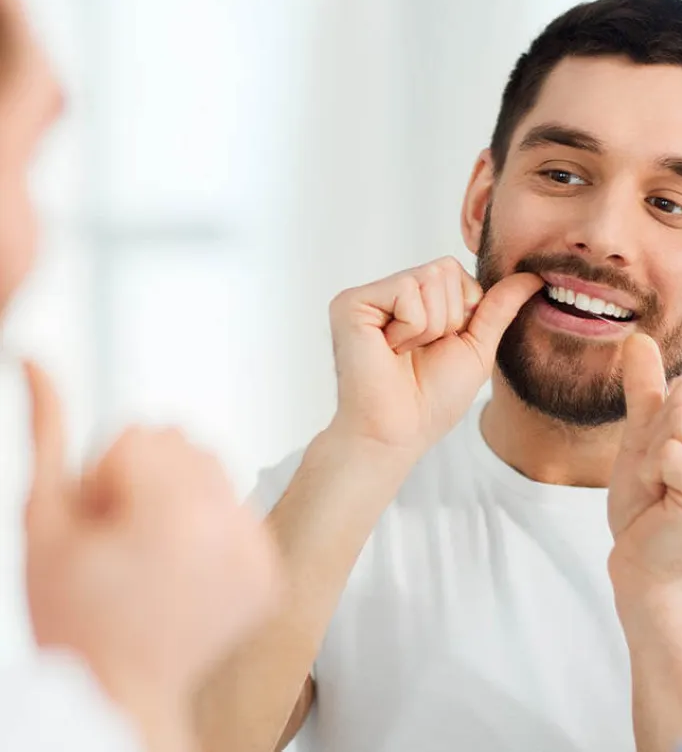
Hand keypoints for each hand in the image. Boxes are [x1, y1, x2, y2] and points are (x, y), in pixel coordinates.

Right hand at [23, 361, 282, 751]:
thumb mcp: (44, 522)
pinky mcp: (269, 570)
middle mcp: (227, 526)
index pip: (142, 434)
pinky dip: (211, 526)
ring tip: (152, 553)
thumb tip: (38, 364)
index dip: (105, 477)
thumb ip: (47, 433)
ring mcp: (255, 550)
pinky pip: (239, 507)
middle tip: (125, 538)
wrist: (118, 692)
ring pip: (214, 469)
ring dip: (180, 496)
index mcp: (175, 512)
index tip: (101, 523)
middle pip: (184, 443)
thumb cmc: (74, 620)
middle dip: (146, 479)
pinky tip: (181, 568)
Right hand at [328, 256, 541, 460]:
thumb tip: (534, 276)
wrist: (399, 432)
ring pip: (429, 278)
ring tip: (403, 353)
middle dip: (448, 318)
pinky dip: (411, 329)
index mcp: (414, 299)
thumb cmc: (432, 399)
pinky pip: (406, 291)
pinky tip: (389, 350)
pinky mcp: (351, 303)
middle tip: (419, 351)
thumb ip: (500, 307)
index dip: (463, 312)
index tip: (439, 346)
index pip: (457, 271)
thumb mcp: (477, 347)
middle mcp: (388, 292)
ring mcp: (368, 296)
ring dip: (430, 327)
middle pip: (445, 269)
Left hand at [607, 334, 681, 594]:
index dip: (657, 423)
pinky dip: (651, 473)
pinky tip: (663, 503)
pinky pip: (668, 451)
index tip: (662, 463)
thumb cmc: (646, 503)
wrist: (642, 564)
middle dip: (653, 437)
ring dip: (651, 456)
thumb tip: (637, 337)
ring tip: (662, 489)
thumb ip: (646, 388)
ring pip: (675, 421)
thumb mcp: (643, 435)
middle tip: (659, 479)